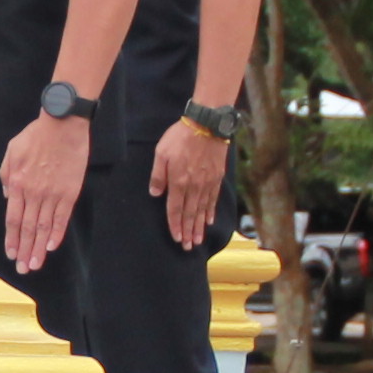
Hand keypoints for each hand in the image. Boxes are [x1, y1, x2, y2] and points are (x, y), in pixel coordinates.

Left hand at [1, 108, 91, 266]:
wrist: (62, 124)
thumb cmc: (36, 135)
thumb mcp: (11, 150)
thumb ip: (6, 174)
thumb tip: (6, 196)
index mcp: (17, 183)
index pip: (13, 218)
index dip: (12, 238)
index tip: (11, 253)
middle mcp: (33, 193)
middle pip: (28, 228)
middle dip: (24, 250)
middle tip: (23, 269)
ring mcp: (52, 194)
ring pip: (44, 227)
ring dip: (38, 248)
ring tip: (36, 264)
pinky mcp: (69, 192)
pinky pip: (61, 217)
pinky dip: (56, 234)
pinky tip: (51, 247)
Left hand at [150, 117, 228, 249]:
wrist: (207, 124)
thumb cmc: (180, 137)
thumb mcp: (161, 153)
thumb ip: (158, 175)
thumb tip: (155, 194)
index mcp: (178, 181)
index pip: (175, 209)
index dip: (175, 225)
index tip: (176, 238)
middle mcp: (194, 186)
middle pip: (190, 214)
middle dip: (188, 232)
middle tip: (188, 247)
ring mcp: (207, 183)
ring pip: (202, 210)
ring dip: (199, 227)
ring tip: (198, 240)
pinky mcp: (216, 177)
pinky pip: (213, 199)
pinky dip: (210, 211)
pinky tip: (209, 221)